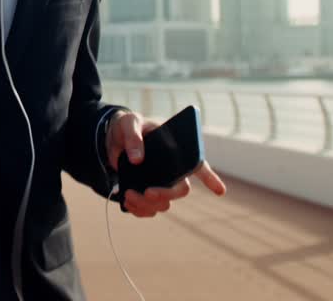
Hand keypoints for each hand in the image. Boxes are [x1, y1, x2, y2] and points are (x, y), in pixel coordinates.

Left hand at [105, 109, 227, 218]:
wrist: (112, 137)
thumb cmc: (128, 126)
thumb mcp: (129, 123)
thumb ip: (134, 137)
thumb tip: (137, 159)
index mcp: (175, 150)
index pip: (198, 164)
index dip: (210, 178)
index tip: (220, 191)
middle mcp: (172, 170)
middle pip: (181, 190)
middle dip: (166, 194)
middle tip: (148, 192)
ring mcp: (160, 183)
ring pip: (164, 204)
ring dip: (147, 204)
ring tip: (128, 194)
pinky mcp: (146, 192)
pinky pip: (149, 209)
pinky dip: (138, 210)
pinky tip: (128, 202)